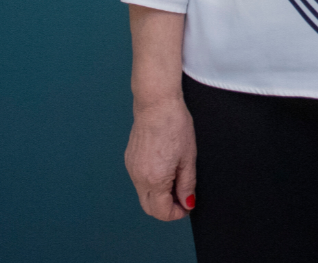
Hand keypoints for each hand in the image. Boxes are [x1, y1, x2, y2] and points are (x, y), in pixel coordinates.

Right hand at [125, 96, 196, 220]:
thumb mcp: (188, 158)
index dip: (177, 214)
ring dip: (158, 196)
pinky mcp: (129, 160)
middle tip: (182, 198)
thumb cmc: (174, 125)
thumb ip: (187, 184)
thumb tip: (187, 202)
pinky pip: (139, 181)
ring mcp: (132, 168)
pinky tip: (164, 169)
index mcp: (155, 179)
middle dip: (166, 209)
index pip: (162, 212)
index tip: (187, 206)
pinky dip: (151, 183)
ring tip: (175, 179)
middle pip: (149, 208)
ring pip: (143, 195)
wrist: (156, 104)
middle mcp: (139, 177)